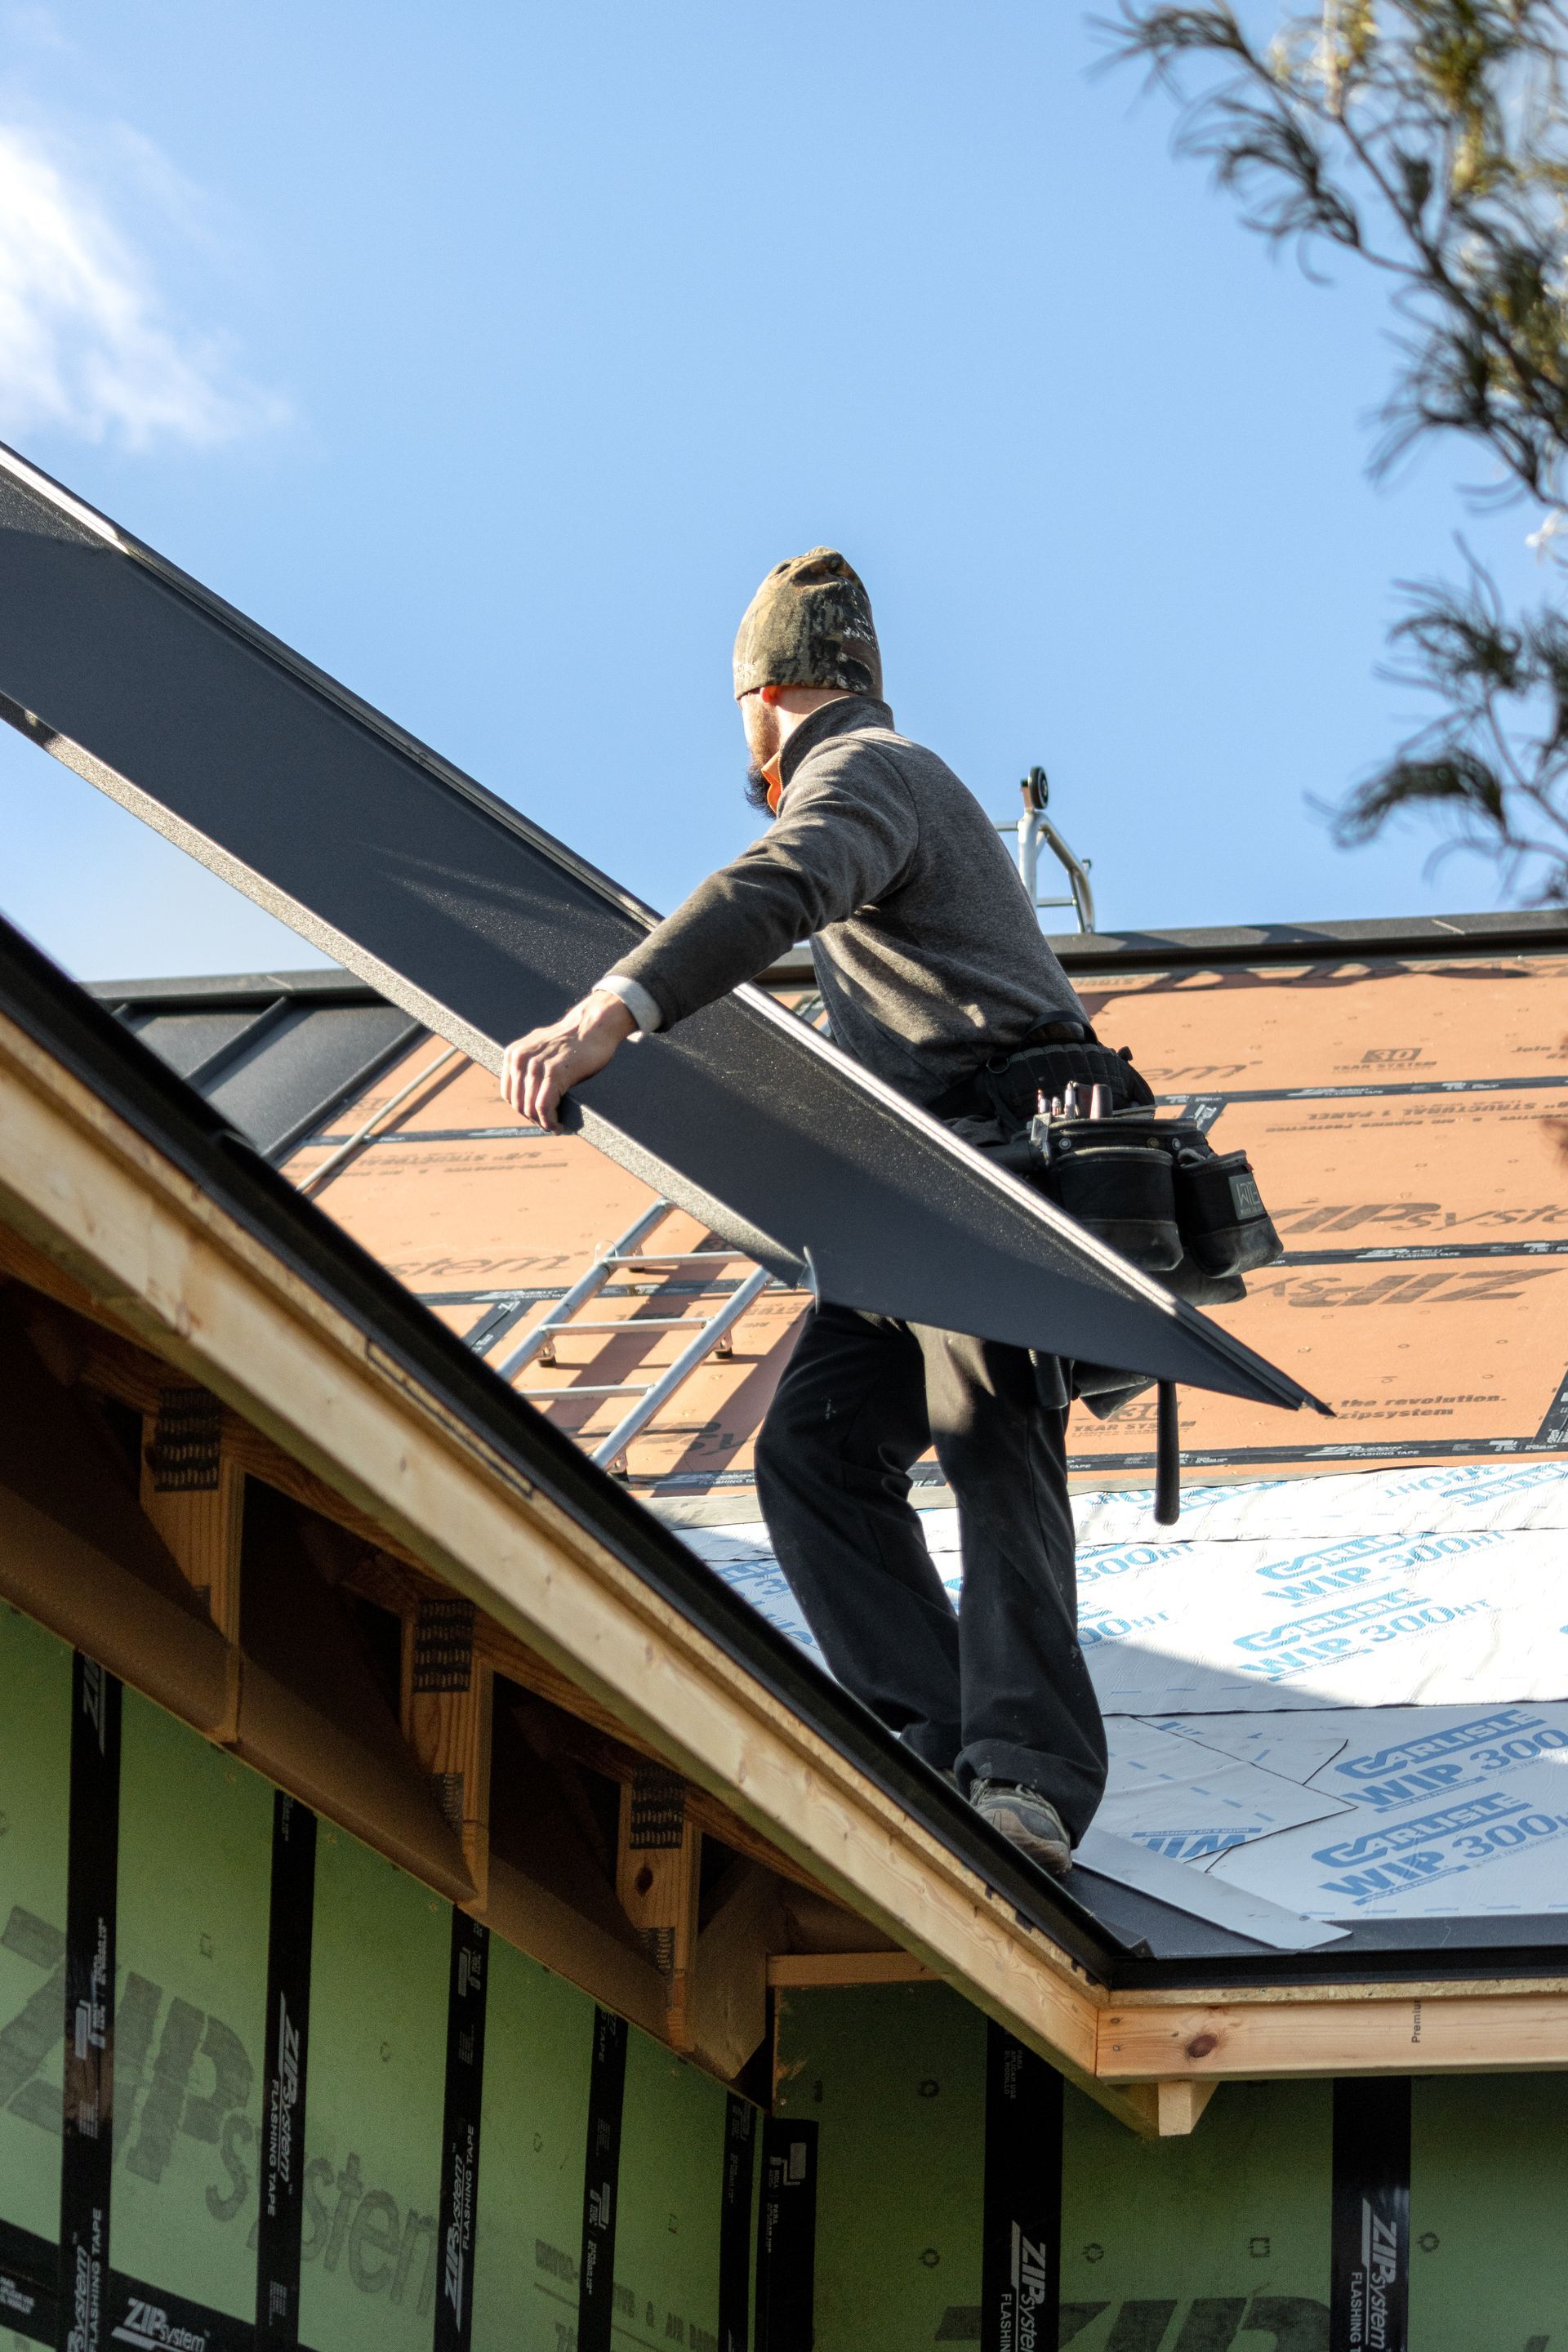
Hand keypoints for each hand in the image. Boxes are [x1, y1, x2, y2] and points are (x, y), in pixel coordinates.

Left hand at [499, 990, 636, 1131]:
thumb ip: (529, 1064)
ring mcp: (536, 1065)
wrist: (593, 1025)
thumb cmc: (572, 1040)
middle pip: (518, 1103)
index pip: (508, 1093)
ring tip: (555, 1127)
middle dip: (532, 1119)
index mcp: (514, 1053)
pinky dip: (550, 1121)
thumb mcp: (540, 1049)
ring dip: (542, 1123)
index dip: (521, 1110)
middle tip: (548, 1125)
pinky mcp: (554, 1072)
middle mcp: (520, 1058)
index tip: (536, 1117)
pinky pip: (544, 1106)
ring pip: (530, 1107)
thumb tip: (526, 1092)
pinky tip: (558, 1126)